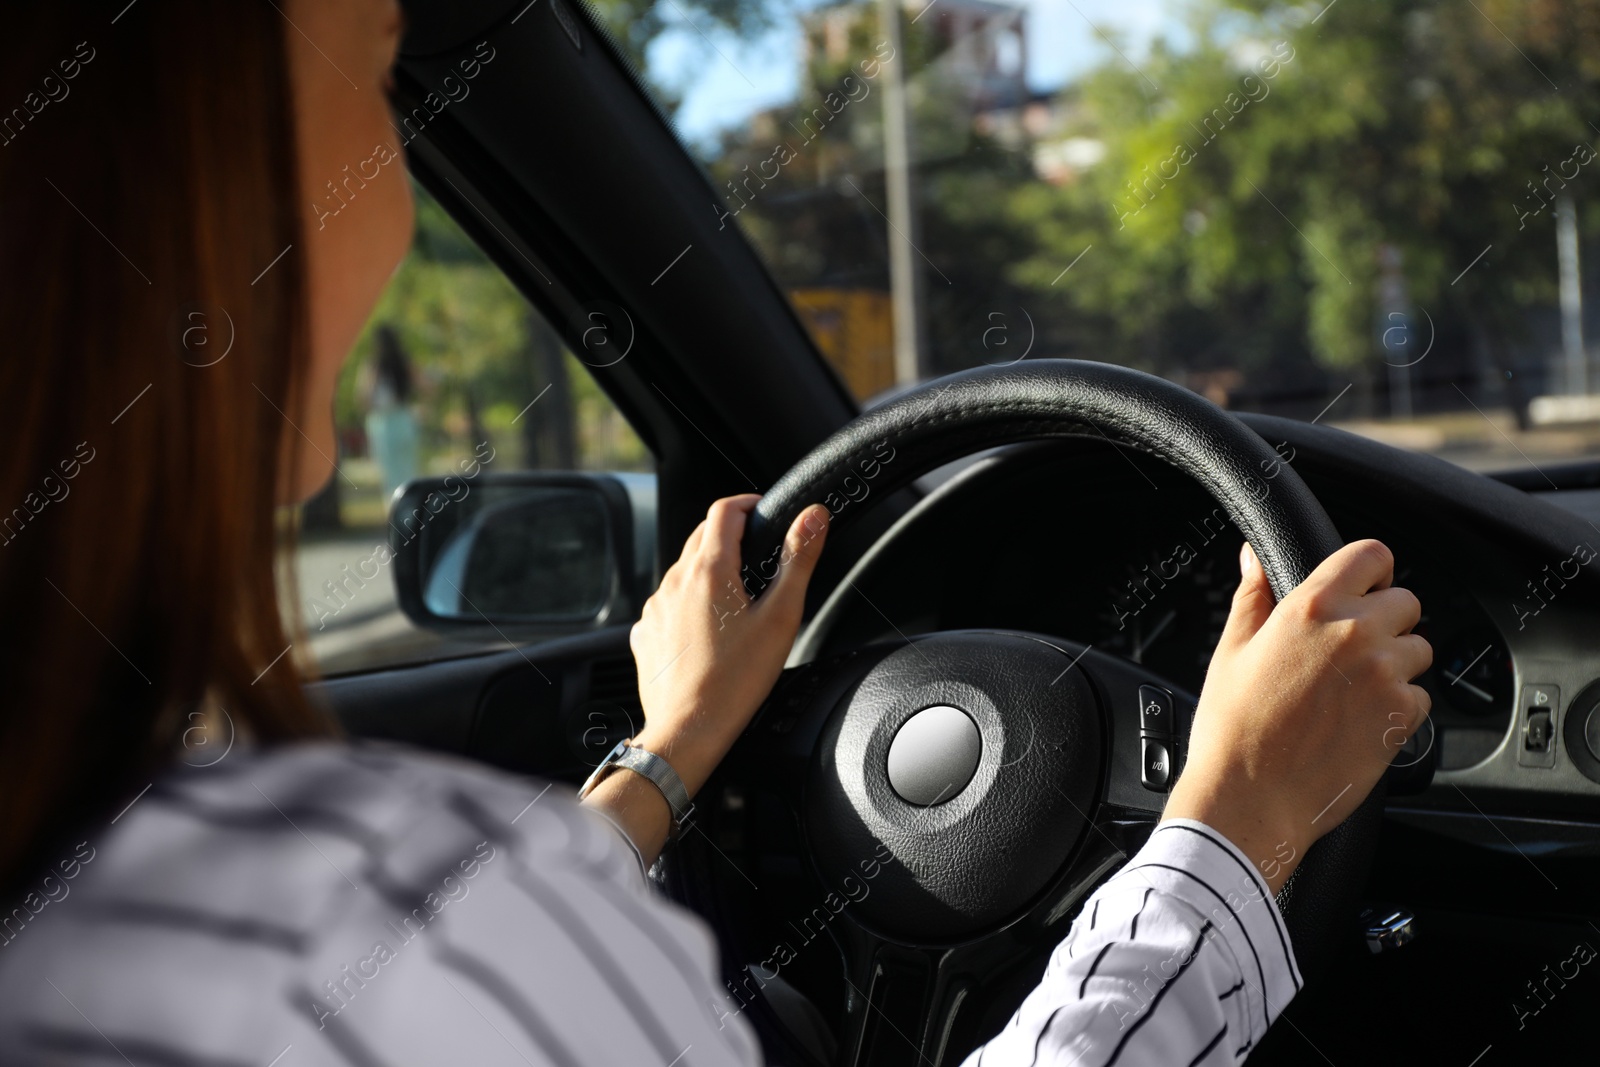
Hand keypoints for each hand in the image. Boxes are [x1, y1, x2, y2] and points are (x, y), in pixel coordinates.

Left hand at [585, 495, 828, 862]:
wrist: (689, 729)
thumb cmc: (736, 681)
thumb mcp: (781, 617)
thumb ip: (798, 560)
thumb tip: (813, 517)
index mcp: (709, 570)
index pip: (724, 511)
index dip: (747, 504)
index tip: (763, 512)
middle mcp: (676, 581)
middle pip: (702, 537)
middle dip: (730, 536)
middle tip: (758, 554)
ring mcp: (656, 607)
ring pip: (684, 570)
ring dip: (709, 571)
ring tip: (736, 600)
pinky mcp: (646, 632)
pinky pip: (668, 603)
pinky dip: (688, 603)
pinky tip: (709, 630)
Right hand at [1163, 539, 1431, 892]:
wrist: (1250, 797)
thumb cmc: (1232, 729)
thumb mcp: (1231, 651)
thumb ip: (1252, 596)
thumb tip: (1254, 557)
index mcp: (1310, 606)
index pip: (1372, 555)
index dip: (1371, 570)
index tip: (1364, 587)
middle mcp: (1354, 633)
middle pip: (1406, 601)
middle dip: (1385, 619)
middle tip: (1351, 649)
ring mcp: (1384, 675)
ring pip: (1418, 649)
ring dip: (1396, 662)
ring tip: (1353, 689)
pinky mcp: (1401, 716)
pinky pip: (1420, 696)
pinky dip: (1398, 705)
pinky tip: (1359, 719)